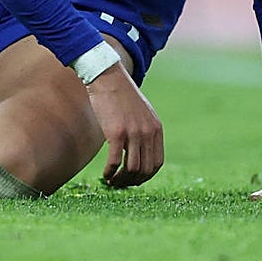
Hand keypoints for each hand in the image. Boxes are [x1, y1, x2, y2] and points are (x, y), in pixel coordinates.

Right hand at [85, 63, 162, 187]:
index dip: (145, 176)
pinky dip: (110, 173)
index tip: (133, 180)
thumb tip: (140, 151)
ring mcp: (133, 133)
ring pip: (132, 169)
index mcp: (156, 129)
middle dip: (132, 181)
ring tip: (112, 181)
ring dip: (121, 180)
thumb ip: (145, 130)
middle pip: (145, 170)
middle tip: (120, 184)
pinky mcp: (116, 133)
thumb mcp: (141, 112)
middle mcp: (148, 133)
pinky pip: (116, 162)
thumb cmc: (121, 94)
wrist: (107, 77)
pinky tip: (105, 175)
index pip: (157, 163)